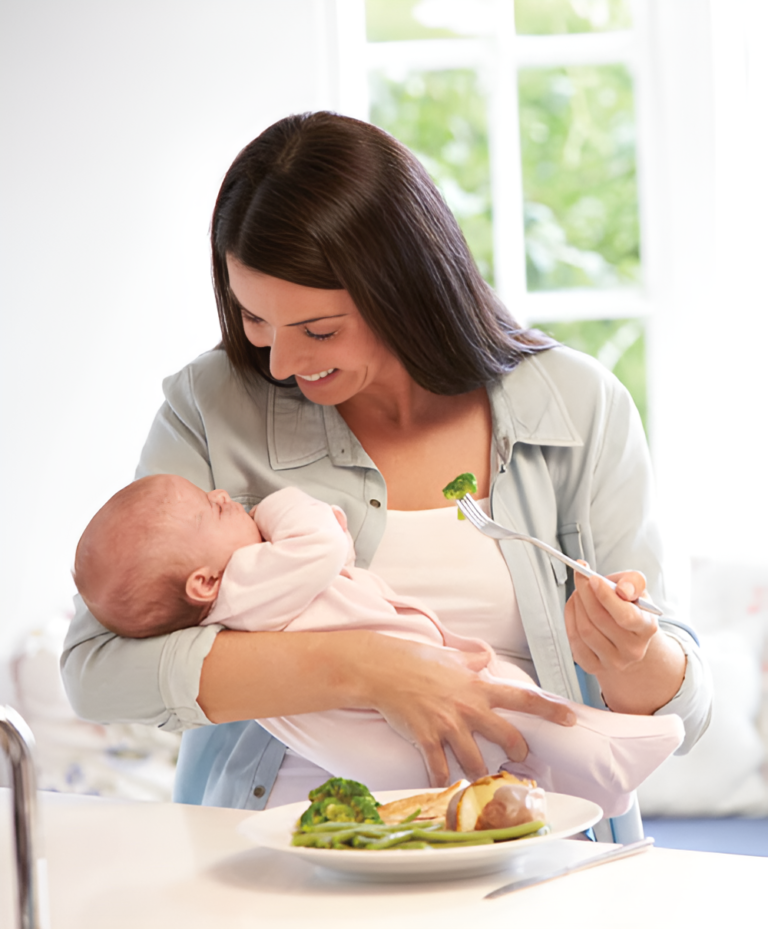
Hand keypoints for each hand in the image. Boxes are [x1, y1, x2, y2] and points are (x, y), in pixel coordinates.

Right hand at [358, 637, 575, 787]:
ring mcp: (448, 725)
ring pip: (476, 761)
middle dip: (518, 751)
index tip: (569, 719)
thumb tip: (485, 657)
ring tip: (481, 778)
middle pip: (507, 736)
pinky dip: (443, 781)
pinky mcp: (427, 739)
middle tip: (519, 757)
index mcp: (478, 686)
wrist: (383, 668)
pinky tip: (444, 786)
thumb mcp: (450, 655)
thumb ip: (472, 659)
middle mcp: (469, 707)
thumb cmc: (416, 659)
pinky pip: (440, 769)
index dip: (549, 710)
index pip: (522, 698)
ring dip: (480, 774)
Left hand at [565, 566, 658, 675]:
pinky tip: (574, 608)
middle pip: (599, 619)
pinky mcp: (594, 667)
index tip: (592, 577)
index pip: (626, 616)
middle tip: (580, 577)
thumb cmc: (630, 608)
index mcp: (647, 628)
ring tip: (579, 592)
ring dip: (576, 605)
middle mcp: (632, 649)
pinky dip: (570, 619)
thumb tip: (623, 589)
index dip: (605, 595)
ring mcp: (613, 661)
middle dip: (585, 593)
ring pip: (584, 630)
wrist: (627, 637)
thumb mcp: (638, 590)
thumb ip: (633, 582)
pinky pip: (574, 641)